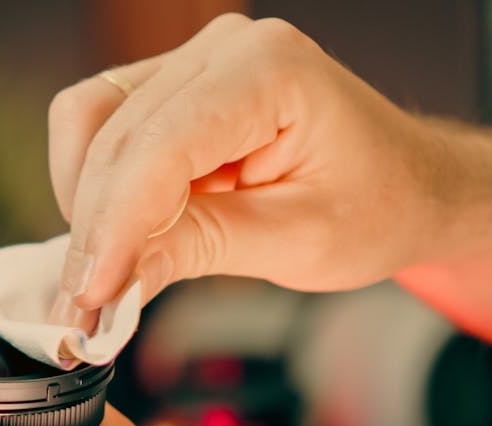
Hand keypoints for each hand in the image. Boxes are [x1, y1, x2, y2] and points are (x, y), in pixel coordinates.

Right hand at [46, 13, 460, 323]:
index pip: (158, 146)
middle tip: (83, 310)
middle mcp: (221, 50)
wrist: (408, 185)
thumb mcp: (298, 242)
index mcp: (269, 70)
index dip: (115, 226)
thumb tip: (114, 283)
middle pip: (111, 136)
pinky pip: (99, 131)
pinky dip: (96, 193)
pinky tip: (121, 240)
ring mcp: (189, 64)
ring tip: (104, 279)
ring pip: (88, 127)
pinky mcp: (167, 91)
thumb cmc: (377, 204)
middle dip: (92, 230)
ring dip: (85, 208)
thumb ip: (199, 249)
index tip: (91, 297)